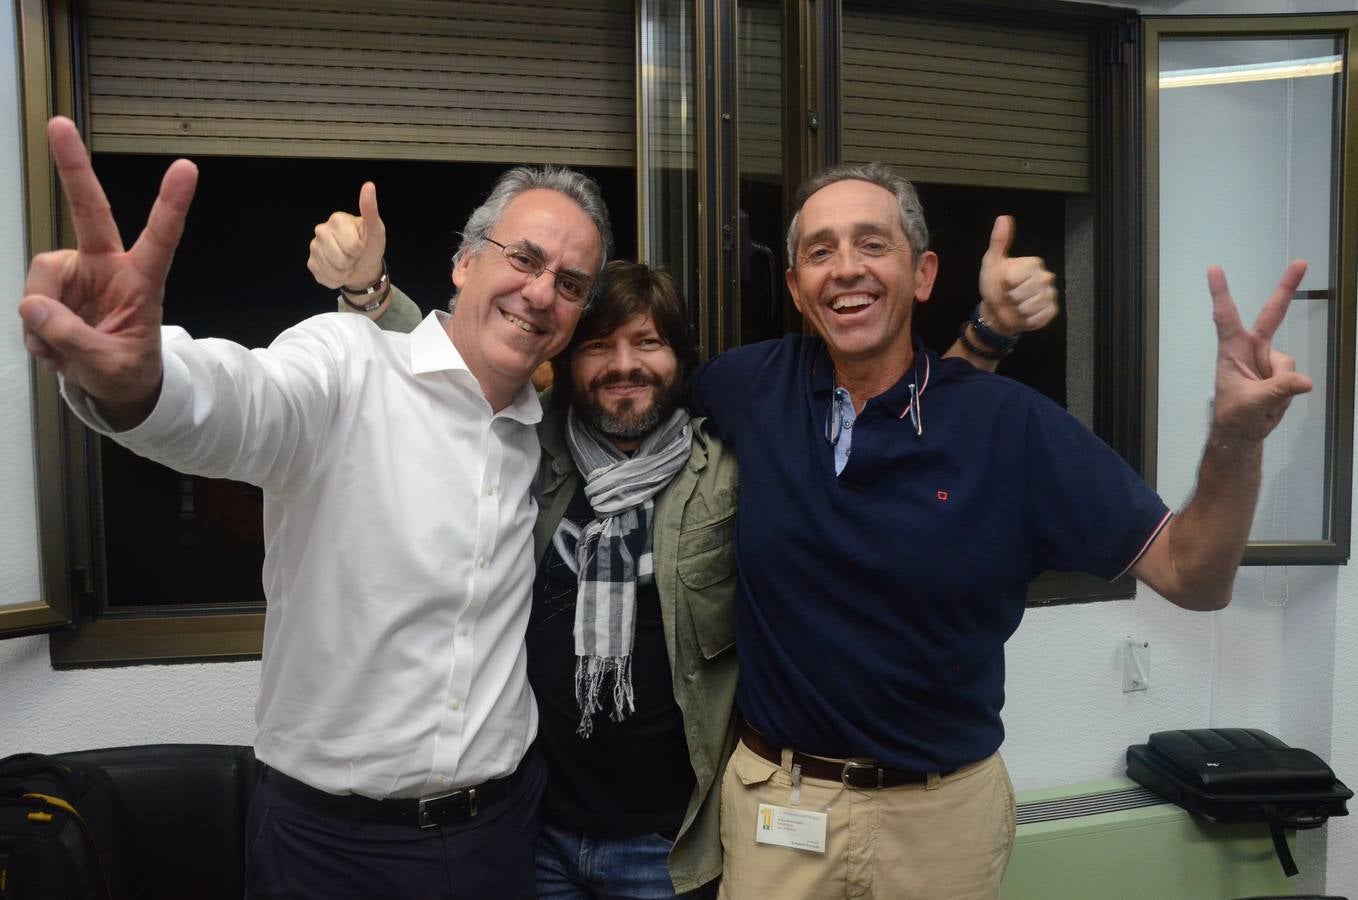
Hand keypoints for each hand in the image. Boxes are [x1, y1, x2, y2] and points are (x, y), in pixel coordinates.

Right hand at [18, 116, 196, 425]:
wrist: (115, 388)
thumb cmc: (127, 371)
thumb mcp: (110, 366)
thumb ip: (74, 339)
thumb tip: (32, 308)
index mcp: (142, 281)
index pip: (161, 238)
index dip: (171, 205)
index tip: (187, 168)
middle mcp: (107, 268)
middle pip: (88, 211)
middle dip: (72, 166)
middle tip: (58, 123)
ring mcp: (77, 276)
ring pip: (41, 281)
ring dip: (43, 322)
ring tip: (64, 352)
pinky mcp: (52, 290)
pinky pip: (29, 305)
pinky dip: (36, 334)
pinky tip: (55, 351)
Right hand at [307, 182, 385, 289]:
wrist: (363, 267)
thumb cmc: (370, 247)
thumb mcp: (376, 230)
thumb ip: (370, 210)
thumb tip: (369, 185)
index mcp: (337, 219)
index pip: (350, 245)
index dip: (359, 250)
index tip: (361, 246)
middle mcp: (321, 229)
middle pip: (339, 258)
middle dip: (350, 262)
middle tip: (354, 257)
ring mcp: (314, 246)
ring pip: (330, 269)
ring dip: (343, 272)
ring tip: (348, 265)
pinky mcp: (311, 262)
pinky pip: (323, 276)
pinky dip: (334, 279)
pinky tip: (339, 272)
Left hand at [977, 216, 1058, 335]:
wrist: (996, 310)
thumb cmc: (994, 284)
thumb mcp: (992, 262)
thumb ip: (998, 242)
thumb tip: (1003, 218)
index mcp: (1033, 263)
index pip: (1014, 277)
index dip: (1005, 283)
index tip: (1004, 282)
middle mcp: (1046, 277)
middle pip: (1023, 293)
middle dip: (1011, 298)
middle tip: (1010, 296)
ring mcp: (1050, 294)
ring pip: (1030, 307)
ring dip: (1017, 310)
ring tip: (1015, 305)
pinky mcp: (1051, 311)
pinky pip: (1038, 318)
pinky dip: (1026, 320)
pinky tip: (1024, 314)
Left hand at [1209, 260, 1312, 443]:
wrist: (1242, 434)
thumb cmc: (1235, 416)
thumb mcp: (1252, 404)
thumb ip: (1278, 390)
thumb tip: (1305, 381)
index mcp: (1232, 350)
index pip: (1225, 317)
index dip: (1220, 292)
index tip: (1214, 268)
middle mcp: (1251, 348)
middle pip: (1271, 314)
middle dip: (1286, 289)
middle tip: (1301, 262)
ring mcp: (1268, 359)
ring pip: (1288, 362)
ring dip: (1281, 384)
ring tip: (1264, 401)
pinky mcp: (1281, 372)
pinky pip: (1295, 377)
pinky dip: (1288, 391)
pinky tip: (1274, 402)